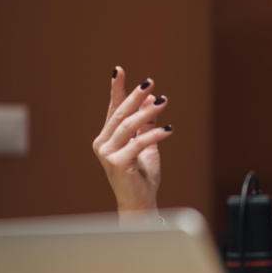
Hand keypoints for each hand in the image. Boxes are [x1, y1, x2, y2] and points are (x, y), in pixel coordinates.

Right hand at [92, 66, 172, 214]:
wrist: (140, 203)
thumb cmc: (143, 177)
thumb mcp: (147, 146)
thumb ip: (146, 125)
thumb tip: (151, 100)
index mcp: (107, 138)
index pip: (113, 109)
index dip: (117, 89)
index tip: (120, 70)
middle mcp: (102, 143)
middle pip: (120, 114)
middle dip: (135, 96)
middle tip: (150, 83)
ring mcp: (107, 154)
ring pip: (128, 126)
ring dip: (147, 112)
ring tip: (163, 102)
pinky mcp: (117, 163)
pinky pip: (138, 143)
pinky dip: (154, 134)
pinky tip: (169, 129)